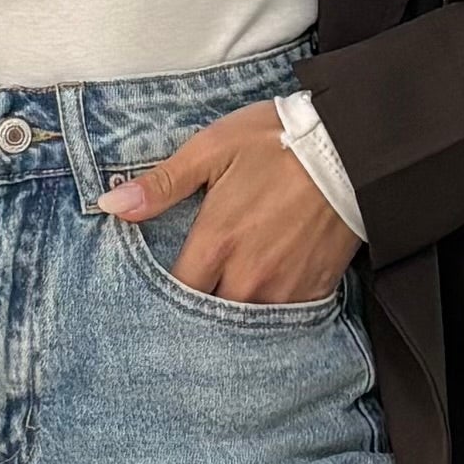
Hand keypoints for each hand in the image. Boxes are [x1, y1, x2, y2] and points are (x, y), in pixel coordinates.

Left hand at [101, 99, 357, 301]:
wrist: (353, 149)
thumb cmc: (276, 142)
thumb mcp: (212, 150)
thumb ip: (161, 184)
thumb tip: (110, 205)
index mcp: (216, 242)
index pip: (175, 293)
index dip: (164, 296)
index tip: (158, 291)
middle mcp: (247, 276)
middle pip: (208, 316)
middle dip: (196, 311)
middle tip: (189, 305)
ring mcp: (284, 288)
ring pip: (244, 322)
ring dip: (232, 313)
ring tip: (225, 300)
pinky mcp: (314, 290)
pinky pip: (282, 319)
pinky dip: (270, 313)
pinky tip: (262, 296)